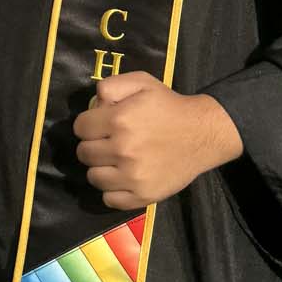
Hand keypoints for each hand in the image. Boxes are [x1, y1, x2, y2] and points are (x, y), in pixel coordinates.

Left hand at [72, 71, 243, 207]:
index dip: (88, 124)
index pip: (80, 128)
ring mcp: (133, 177)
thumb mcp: (141, 81)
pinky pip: (109, 200)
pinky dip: (112, 190)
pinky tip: (122, 178)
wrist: (202, 133)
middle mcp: (123, 150)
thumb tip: (94, 105)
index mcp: (119, 120)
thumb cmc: (169, 106)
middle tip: (108, 142)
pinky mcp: (143, 196)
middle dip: (93, 145)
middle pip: (84, 153)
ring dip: (100, 168)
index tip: (100, 125)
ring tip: (115, 161)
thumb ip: (111, 85)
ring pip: (93, 177)